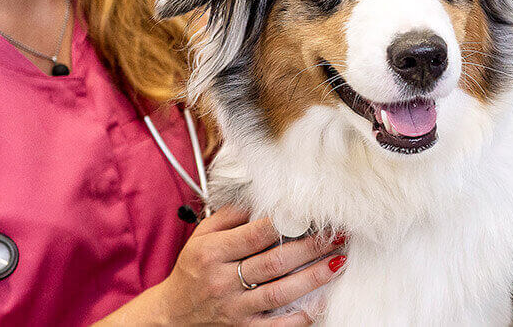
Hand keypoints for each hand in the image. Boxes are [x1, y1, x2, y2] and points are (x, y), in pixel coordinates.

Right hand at [99, 206, 345, 325]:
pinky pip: (278, 326)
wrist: (173, 314)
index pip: (255, 234)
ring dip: (314, 276)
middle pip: (274, 261)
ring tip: (338, 261)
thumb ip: (229, 216)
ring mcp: (235, 308)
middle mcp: (223, 281)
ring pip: (281, 292)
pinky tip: (321, 302)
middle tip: (337, 234)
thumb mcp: (201, 237)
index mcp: (212, 253)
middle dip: (310, 247)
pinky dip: (302, 315)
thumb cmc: (192, 270)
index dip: (287, 223)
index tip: (311, 213)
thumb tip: (261, 198)